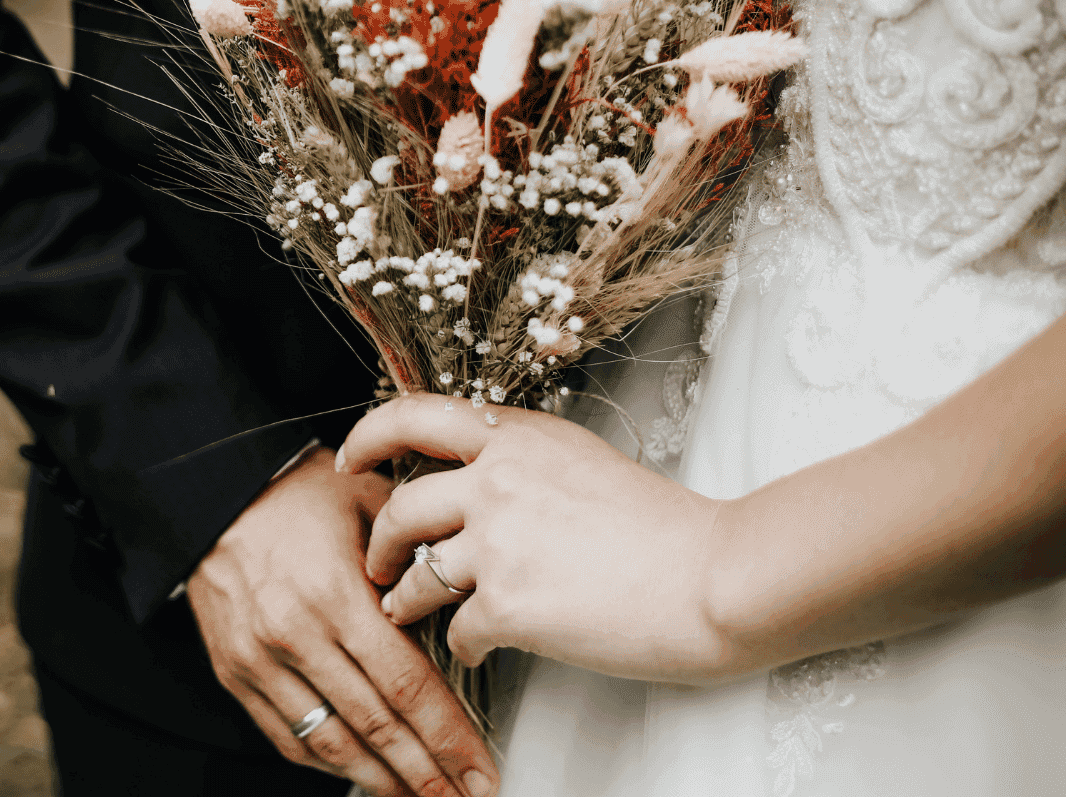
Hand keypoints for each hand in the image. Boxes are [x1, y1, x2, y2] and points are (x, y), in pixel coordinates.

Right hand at [187, 447, 498, 796]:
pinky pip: (287, 735)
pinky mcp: (235, 672)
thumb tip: (463, 604)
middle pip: (375, 725)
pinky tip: (362, 770)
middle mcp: (295, 635)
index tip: (478, 767)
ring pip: (331, 742)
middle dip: (427, 772)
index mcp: (335, 594)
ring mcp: (260, 660)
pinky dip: (329, 762)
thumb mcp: (369, 503)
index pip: (405, 686)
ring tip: (420, 796)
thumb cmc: (293, 492)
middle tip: (465, 796)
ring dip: (382, 779)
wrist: (211, 490)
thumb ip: (414, 558)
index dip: (448, 737)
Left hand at [337, 395, 736, 683]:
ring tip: (406, 612)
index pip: (417, 416)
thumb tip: (479, 484)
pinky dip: (464, 645)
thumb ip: (523, 463)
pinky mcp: (510, 604)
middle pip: (402, 507)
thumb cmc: (668, 528)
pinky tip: (479, 649)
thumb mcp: (584, 462)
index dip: (369, 436)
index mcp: (519, 436)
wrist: (716, 578)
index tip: (349, 460)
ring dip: (406, 600)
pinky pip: (459, 630)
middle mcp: (499, 480)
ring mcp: (500, 542)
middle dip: (377, 542)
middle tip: (375, 565)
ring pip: (419, 575)